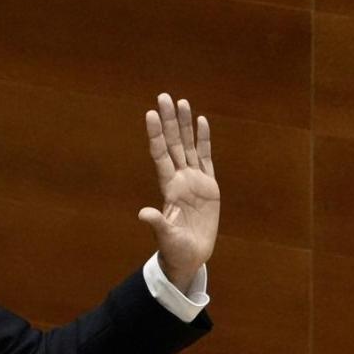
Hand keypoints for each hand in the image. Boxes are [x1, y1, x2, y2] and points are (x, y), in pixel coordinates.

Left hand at [138, 93, 218, 293]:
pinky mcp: (209, 186)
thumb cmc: (175, 249)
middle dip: (169, 121)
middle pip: (173, 144)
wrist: (191, 256)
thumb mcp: (166, 237)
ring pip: (189, 146)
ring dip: (185, 125)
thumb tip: (144, 213)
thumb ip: (158, 223)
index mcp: (169, 188)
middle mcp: (179, 179)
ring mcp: (194, 180)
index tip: (151, 114)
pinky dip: (204, 140)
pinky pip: (206, 158)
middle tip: (164, 97)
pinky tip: (201, 122)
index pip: (160, 155)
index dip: (156, 135)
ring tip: (183, 102)